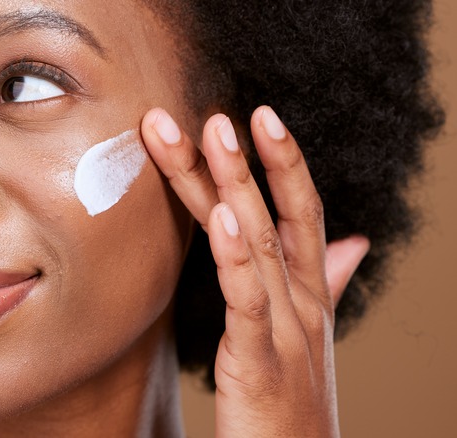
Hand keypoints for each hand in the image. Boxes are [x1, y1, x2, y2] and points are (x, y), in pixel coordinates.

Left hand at [141, 106, 369, 436]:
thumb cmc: (295, 403)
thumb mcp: (309, 336)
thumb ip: (325, 283)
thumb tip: (351, 242)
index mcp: (308, 293)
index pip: (300, 213)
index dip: (283, 163)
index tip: (257, 116)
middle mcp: (302, 301)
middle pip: (272, 215)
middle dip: (244, 160)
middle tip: (214, 111)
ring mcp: (286, 328)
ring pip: (259, 242)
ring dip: (236, 183)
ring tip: (214, 132)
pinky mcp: (261, 362)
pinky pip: (249, 300)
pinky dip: (236, 256)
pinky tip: (222, 217)